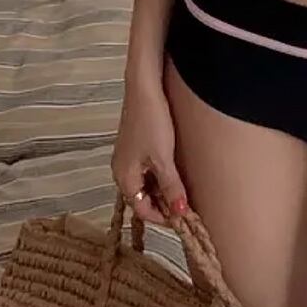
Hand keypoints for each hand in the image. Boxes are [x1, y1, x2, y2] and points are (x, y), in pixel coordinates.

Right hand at [112, 74, 188, 226]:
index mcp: (124, 177)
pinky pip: (146, 170)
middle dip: (163, 204)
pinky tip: (173, 172)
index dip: (163, 218)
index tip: (184, 219)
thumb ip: (171, 186)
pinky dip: (159, 176)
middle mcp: (121, 170)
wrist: (145, 87)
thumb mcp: (163, 158)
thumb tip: (180, 213)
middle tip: (186, 206)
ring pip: (145, 183)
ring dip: (162, 190)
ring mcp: (127, 156)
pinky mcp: (134, 144)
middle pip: (142, 198)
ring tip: (183, 190)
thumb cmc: (153, 122)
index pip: (141, 210)